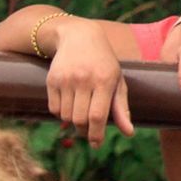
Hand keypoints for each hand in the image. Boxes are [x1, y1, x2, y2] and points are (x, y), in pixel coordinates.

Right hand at [42, 23, 131, 139]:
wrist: (78, 36)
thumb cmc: (103, 62)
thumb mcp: (117, 80)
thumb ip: (121, 108)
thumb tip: (129, 133)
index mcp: (105, 79)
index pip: (98, 115)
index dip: (96, 134)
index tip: (97, 144)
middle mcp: (84, 79)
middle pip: (80, 119)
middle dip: (84, 130)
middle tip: (88, 130)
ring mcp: (66, 79)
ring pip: (66, 116)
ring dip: (72, 121)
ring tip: (80, 113)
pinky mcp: (52, 79)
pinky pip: (54, 109)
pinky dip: (61, 113)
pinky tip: (69, 104)